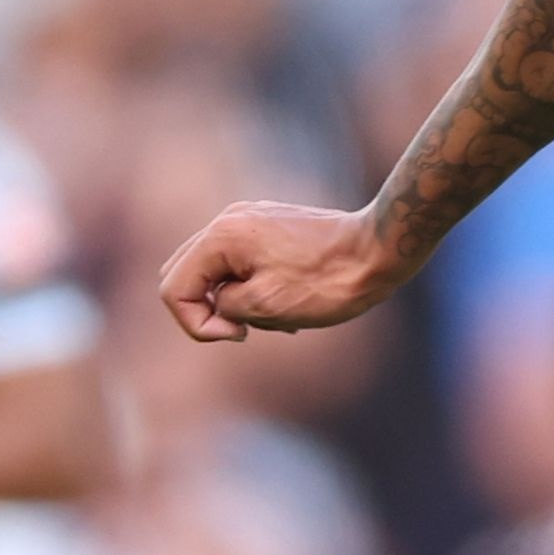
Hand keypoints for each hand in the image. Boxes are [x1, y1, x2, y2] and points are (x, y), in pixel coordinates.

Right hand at [158, 200, 399, 344]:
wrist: (379, 250)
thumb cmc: (329, 280)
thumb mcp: (266, 307)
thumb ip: (224, 306)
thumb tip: (219, 304)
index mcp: (222, 237)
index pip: (174, 289)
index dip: (196, 324)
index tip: (238, 335)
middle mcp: (229, 221)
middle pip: (185, 274)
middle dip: (208, 311)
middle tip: (245, 329)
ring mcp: (249, 220)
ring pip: (214, 272)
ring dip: (233, 302)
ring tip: (276, 320)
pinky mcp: (269, 226)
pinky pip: (240, 262)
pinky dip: (251, 288)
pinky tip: (286, 306)